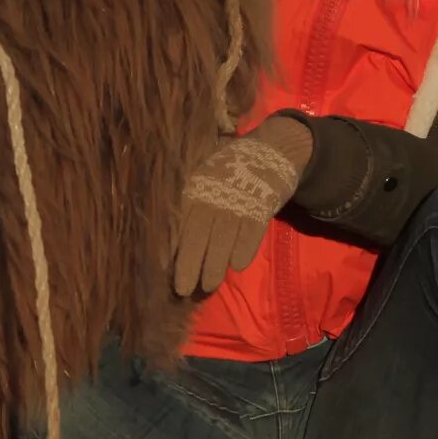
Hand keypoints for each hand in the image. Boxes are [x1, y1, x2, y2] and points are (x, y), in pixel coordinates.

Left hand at [172, 117, 313, 298]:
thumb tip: (176, 239)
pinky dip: (243, 251)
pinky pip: (250, 234)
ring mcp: (238, 199)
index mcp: (195, 185)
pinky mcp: (262, 204)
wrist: (272, 148)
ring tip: (208, 285)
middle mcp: (213, 193)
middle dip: (189, 264)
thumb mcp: (206, 177)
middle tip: (184, 290)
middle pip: (198, 233)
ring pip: (222, 238)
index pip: (180, 222)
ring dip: (214, 265)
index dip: (173, 248)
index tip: (166, 271)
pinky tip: (236, 266)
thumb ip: (193, 202)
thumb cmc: (232, 169)